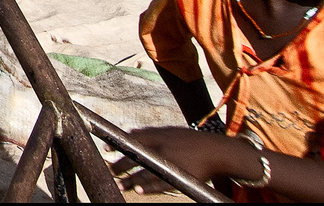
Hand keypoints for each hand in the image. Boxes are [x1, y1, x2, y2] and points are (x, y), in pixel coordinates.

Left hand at [110, 127, 252, 192]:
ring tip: (119, 184)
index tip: (106, 149)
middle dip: (121, 164)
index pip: (135, 139)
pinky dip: (148, 187)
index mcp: (161, 136)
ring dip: (131, 179)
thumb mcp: (171, 131)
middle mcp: (163, 147)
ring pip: (146, 171)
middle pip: (137, 156)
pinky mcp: (179, 176)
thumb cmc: (191, 141)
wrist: (217, 151)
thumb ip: (151, 133)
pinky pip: (161, 183)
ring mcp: (171, 162)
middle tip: (110, 170)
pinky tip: (138, 191)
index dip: (119, 144)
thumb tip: (131, 132)